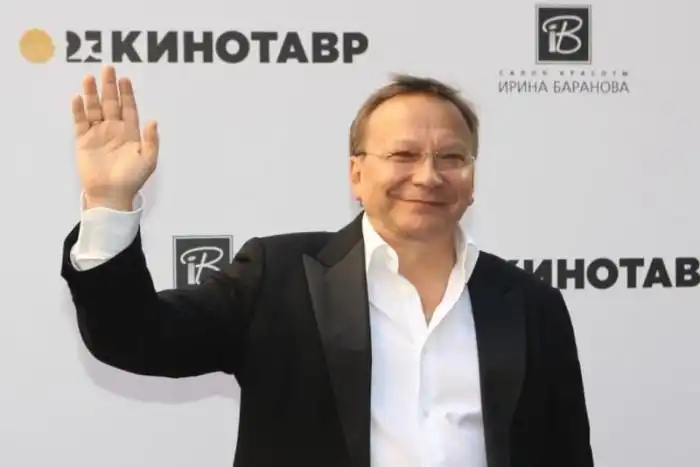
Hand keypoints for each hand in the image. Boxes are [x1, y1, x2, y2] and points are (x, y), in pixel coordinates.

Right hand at [72, 66, 158, 209]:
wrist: (111, 194)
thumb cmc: (132, 178)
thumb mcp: (148, 160)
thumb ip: (151, 141)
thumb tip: (153, 120)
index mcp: (130, 133)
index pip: (129, 109)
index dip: (127, 94)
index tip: (125, 79)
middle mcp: (114, 129)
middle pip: (111, 104)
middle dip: (109, 87)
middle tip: (108, 68)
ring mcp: (98, 134)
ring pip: (94, 109)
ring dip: (92, 94)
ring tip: (89, 77)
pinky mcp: (83, 141)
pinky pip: (80, 122)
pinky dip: (79, 110)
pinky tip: (78, 98)